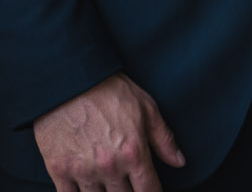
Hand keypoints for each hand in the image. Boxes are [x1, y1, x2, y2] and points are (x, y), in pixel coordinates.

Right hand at [33, 73, 184, 191]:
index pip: (149, 190)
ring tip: (109, 187)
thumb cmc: (111, 92)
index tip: (151, 191)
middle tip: (129, 186)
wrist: (71, 83)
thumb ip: (164, 139)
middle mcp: (109, 167)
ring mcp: (82, 171)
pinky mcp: (59, 171)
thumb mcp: (147, 109)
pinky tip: (87, 190)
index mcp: (134, 153)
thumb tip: (179, 162)